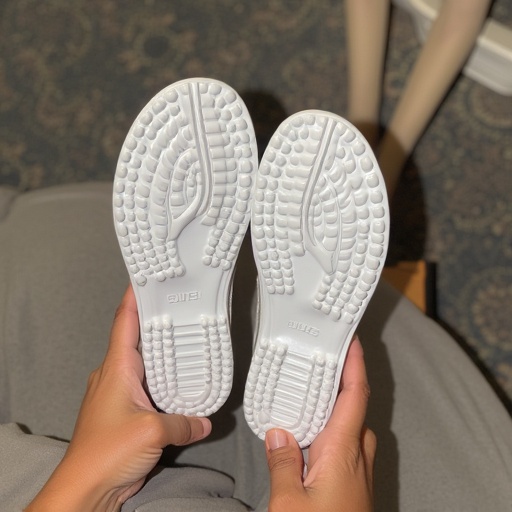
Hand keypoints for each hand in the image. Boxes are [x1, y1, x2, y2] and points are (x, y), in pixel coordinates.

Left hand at [26, 286, 211, 511]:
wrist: (85, 489)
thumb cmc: (106, 452)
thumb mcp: (153, 431)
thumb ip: (184, 422)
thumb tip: (206, 422)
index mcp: (116, 368)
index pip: (124, 322)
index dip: (134, 297)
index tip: (147, 277)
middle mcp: (115, 375)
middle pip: (137, 339)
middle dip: (156, 321)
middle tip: (181, 305)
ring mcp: (119, 394)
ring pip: (144, 364)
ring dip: (162, 353)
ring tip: (188, 340)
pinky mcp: (125, 413)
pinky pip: (148, 389)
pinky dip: (164, 382)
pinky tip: (182, 384)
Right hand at [265, 336, 375, 511]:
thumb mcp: (290, 504)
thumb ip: (283, 464)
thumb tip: (278, 434)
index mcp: (344, 450)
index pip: (355, 395)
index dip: (356, 364)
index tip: (352, 340)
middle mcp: (357, 455)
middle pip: (354, 406)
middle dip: (341, 380)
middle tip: (321, 359)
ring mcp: (358, 469)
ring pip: (350, 425)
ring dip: (335, 404)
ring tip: (311, 388)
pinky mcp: (353, 482)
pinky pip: (345, 442)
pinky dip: (330, 426)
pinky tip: (308, 430)